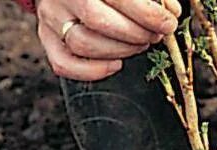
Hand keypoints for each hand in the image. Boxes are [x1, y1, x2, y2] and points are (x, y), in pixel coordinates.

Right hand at [35, 0, 181, 80]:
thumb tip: (171, 12)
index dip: (150, 14)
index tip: (168, 23)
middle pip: (99, 21)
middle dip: (136, 34)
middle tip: (155, 36)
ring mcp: (50, 16)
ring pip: (83, 44)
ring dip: (120, 51)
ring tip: (140, 45)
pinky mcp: (45, 37)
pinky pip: (63, 64)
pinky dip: (92, 71)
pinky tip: (116, 64)